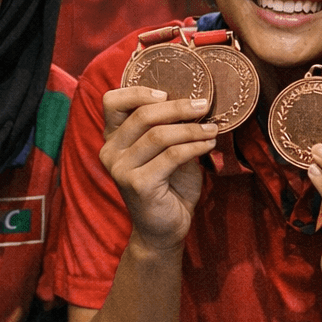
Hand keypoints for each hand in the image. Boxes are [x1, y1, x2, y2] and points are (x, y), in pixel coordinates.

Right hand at [97, 86, 216, 253]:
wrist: (165, 229)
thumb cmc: (168, 186)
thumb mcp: (165, 150)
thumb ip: (168, 127)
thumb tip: (194, 102)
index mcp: (112, 138)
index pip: (112, 102)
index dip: (139, 92)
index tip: (168, 93)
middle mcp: (110, 152)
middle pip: (142, 115)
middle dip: (177, 107)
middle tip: (203, 105)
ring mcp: (120, 169)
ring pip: (158, 135)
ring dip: (191, 129)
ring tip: (212, 128)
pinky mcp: (137, 184)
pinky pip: (171, 156)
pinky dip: (194, 146)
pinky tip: (209, 144)